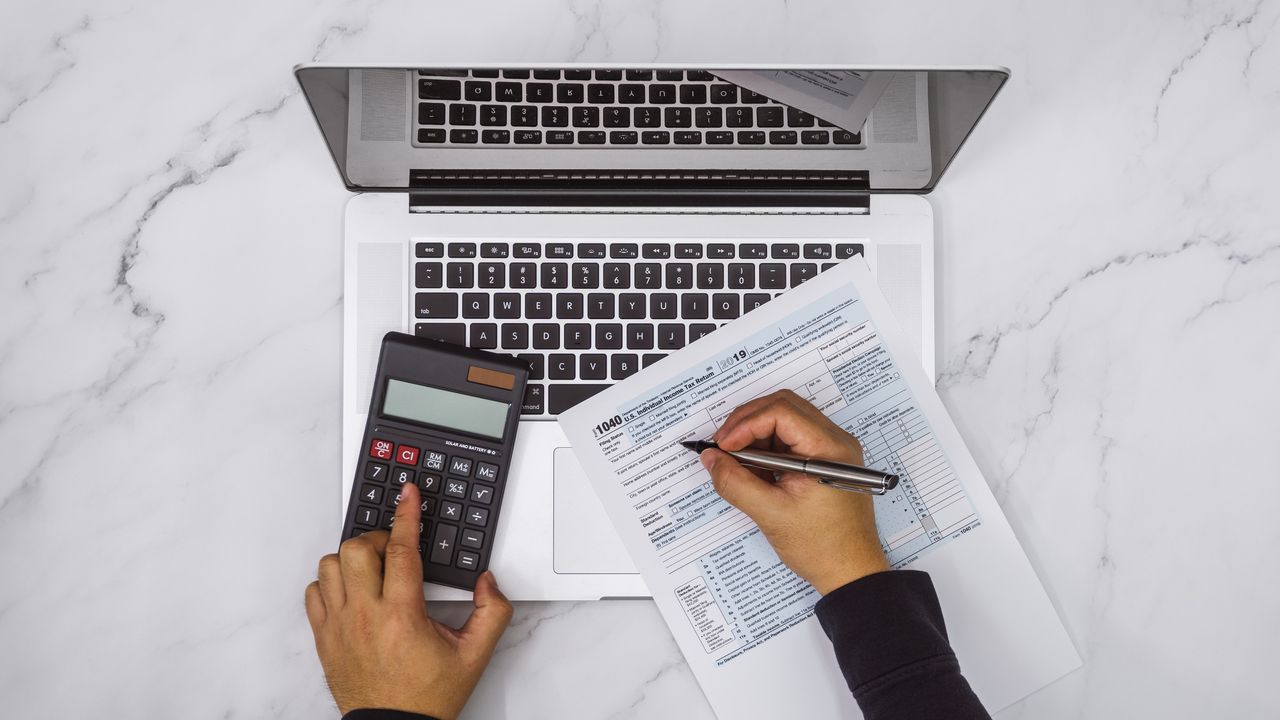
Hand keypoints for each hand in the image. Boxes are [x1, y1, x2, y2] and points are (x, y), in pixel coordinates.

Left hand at [305, 483, 512, 719]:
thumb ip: (492, 612)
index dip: (405, 515)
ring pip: (330, 565)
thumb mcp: (475, 655)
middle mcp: (365, 616)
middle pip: (357, 549)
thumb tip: (487, 580)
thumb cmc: (427, 697)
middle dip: (377, 538)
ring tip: (371, 569)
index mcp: (403, 616)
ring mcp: (339, 626)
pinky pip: (313, 592)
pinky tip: (350, 591)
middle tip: (394, 548)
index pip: (399, 550)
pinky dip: (329, 582)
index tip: (408, 493)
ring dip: (351, 559)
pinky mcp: (323, 638)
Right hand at [701, 389, 889, 594]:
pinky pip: (791, 439)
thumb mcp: (770, 514)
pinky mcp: (824, 461)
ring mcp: (831, 450)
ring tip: (737, 461)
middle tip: (723, 446)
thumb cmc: (824, 547)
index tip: (723, 445)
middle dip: (747, 423)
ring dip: (756, 435)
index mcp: (828, 450)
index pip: (781, 412)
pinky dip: (767, 447)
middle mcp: (835, 442)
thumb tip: (712, 459)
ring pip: (785, 421)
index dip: (745, 424)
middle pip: (783, 407)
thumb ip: (735, 483)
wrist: (850, 571)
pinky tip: (754, 469)